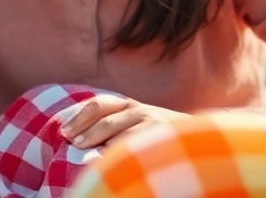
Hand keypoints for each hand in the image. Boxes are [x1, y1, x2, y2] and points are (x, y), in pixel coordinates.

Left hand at [60, 95, 190, 147]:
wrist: (200, 137)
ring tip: (84, 151)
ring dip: (100, 141)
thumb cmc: (158, 134)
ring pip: (120, 131)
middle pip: (105, 117)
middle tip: (73, 143)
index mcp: (127, 105)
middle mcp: (139, 109)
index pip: (99, 105)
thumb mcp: (134, 123)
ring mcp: (153, 121)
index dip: (79, 117)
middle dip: (86, 130)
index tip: (64, 132)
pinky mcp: (164, 135)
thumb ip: (113, 124)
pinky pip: (138, 144)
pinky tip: (112, 159)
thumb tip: (77, 136)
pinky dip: (122, 150)